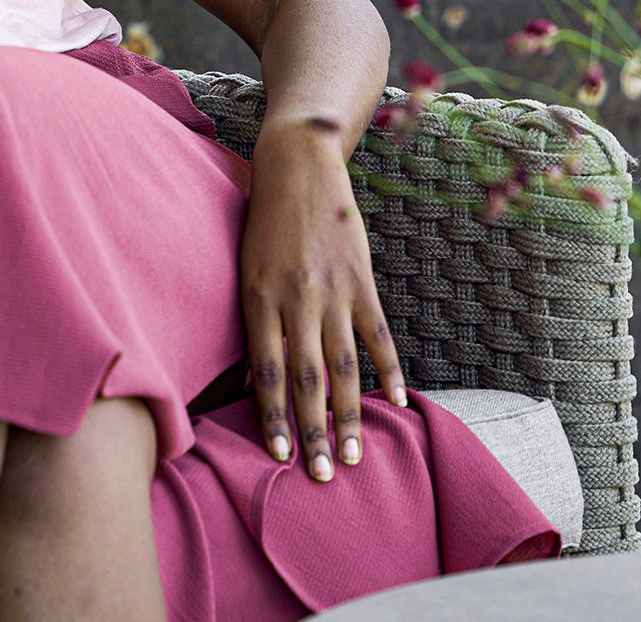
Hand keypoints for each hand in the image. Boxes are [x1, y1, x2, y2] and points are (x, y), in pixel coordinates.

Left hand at [239, 122, 407, 480]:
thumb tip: (256, 382)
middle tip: (323, 476)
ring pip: (343, 366)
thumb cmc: (262, 220)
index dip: (273, 416)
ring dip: (350, 414)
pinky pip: (377, 335)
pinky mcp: (361, 280)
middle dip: (314, 432)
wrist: (297, 164)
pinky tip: (395, 403)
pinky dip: (388, 371)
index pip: (268, 372)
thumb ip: (253, 324)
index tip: (278, 457)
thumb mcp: (245, 269)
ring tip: (357, 455)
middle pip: (307, 379)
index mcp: (259, 298)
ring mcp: (333, 290)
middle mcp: (296, 299)